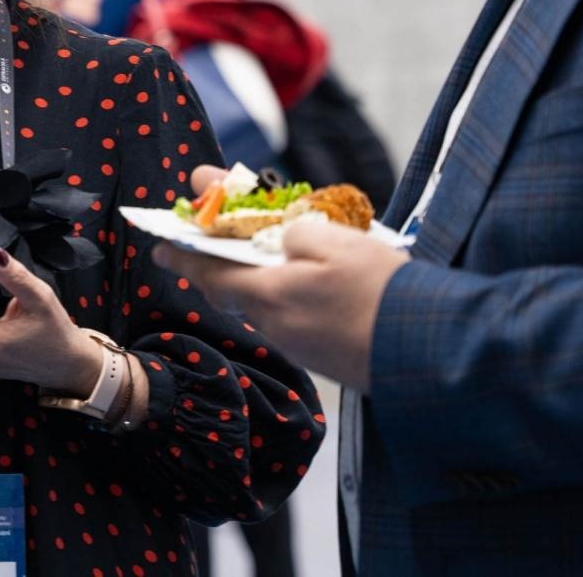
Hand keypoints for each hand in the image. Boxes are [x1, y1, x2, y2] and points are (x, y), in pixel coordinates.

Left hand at [154, 210, 408, 391]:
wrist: (424, 351)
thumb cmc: (380, 292)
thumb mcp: (335, 242)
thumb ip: (296, 233)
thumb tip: (285, 237)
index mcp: (268, 296)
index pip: (209, 272)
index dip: (182, 254)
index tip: (158, 244)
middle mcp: (274, 325)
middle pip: (234, 288)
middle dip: (222, 258)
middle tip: (220, 229)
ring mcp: (298, 343)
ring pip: (264, 301)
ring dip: (260, 273)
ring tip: (274, 242)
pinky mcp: (322, 353)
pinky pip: (291, 315)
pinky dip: (287, 291)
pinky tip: (309, 276)